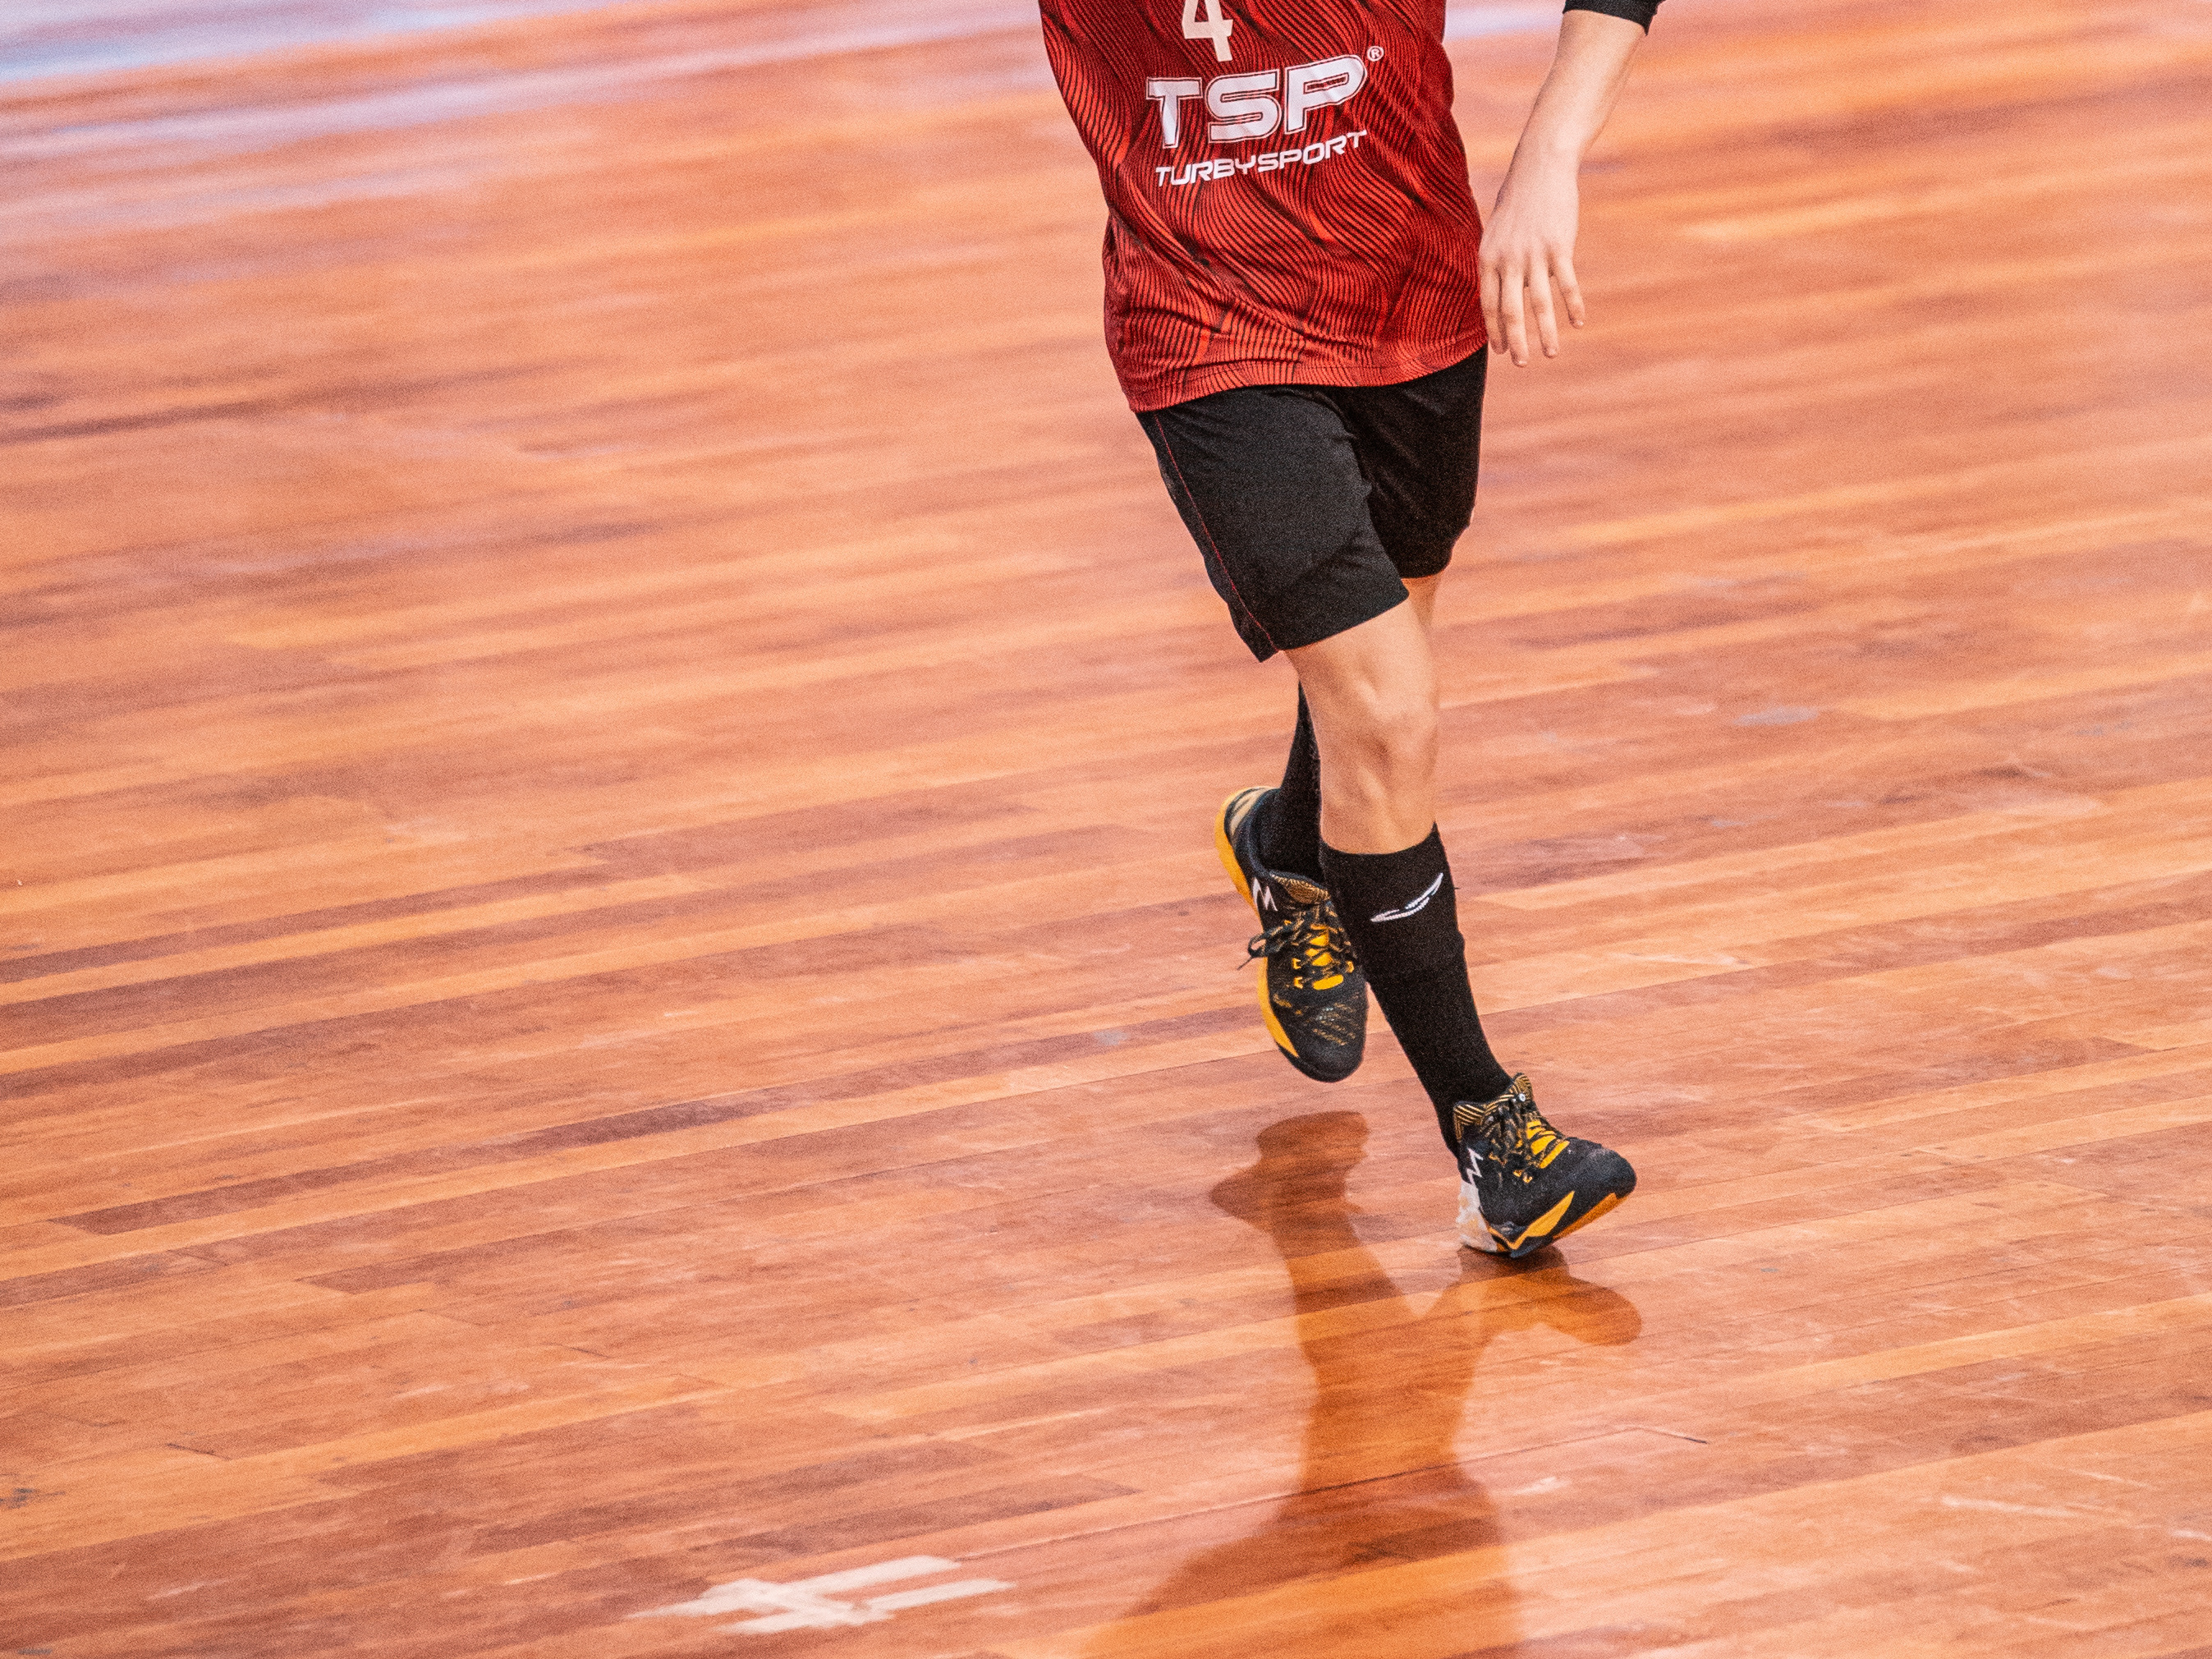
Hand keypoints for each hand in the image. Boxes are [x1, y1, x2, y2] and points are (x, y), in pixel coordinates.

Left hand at [1480, 158, 1582, 366]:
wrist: (1540, 167)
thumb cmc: (1517, 202)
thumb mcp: (1496, 233)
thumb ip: (1498, 265)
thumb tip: (1505, 296)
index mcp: (1488, 258)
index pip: (1487, 305)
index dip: (1494, 331)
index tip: (1501, 351)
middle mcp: (1508, 260)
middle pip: (1510, 312)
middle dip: (1516, 342)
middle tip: (1521, 364)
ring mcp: (1534, 254)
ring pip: (1539, 304)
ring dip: (1545, 333)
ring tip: (1551, 354)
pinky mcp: (1560, 247)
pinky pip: (1567, 285)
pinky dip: (1573, 306)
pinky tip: (1578, 323)